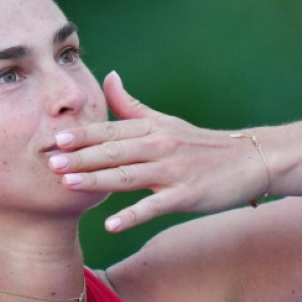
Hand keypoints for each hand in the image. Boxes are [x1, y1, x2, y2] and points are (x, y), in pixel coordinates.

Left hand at [49, 71, 267, 231]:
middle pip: (114, 151)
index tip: (54, 137)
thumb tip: (108, 75)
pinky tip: (111, 225)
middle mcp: (159, 145)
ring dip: (97, 180)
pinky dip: (133, 215)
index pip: (110, 131)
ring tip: (68, 184)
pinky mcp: (187, 194)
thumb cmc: (201, 144)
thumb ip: (131, 104)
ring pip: (128, 176)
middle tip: (50, 161)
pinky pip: (156, 206)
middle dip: (80, 156)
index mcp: (151, 129)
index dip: (82, 135)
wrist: (251, 159)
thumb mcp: (165, 120)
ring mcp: (173, 170)